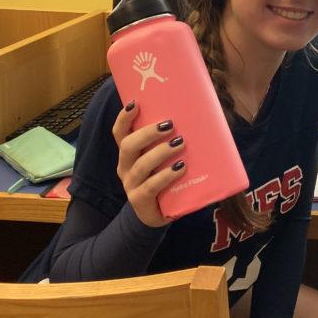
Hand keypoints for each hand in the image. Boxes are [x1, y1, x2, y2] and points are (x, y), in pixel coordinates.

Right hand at [112, 101, 185, 227]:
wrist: (161, 214)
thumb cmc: (165, 177)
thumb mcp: (164, 157)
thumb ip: (170, 140)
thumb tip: (198, 115)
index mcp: (129, 153)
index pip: (120, 133)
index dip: (124, 118)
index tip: (136, 103)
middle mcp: (125, 167)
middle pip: (128, 145)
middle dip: (148, 133)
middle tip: (170, 124)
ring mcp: (130, 185)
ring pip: (140, 165)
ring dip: (160, 152)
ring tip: (180, 143)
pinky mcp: (140, 200)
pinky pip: (151, 186)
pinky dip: (166, 175)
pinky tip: (180, 168)